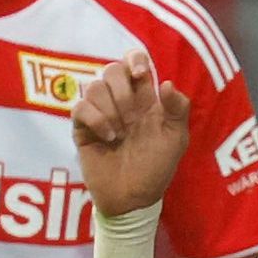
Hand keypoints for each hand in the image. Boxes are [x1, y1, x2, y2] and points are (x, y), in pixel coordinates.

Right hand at [69, 46, 195, 221]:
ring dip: (110, 109)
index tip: (141, 75)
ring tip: (121, 134)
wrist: (134, 198)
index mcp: (145, 98)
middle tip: (132, 119)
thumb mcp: (176, 139)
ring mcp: (100, 112)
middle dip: (123, 92)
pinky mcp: (83, 127)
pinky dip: (96, 119)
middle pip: (111, 70)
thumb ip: (178, 109)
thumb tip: (166, 83)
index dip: (135, 59)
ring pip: (94, 86)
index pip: (134, 61)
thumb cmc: (157, 168)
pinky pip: (79, 106)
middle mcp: (120, 100)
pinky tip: (108, 137)